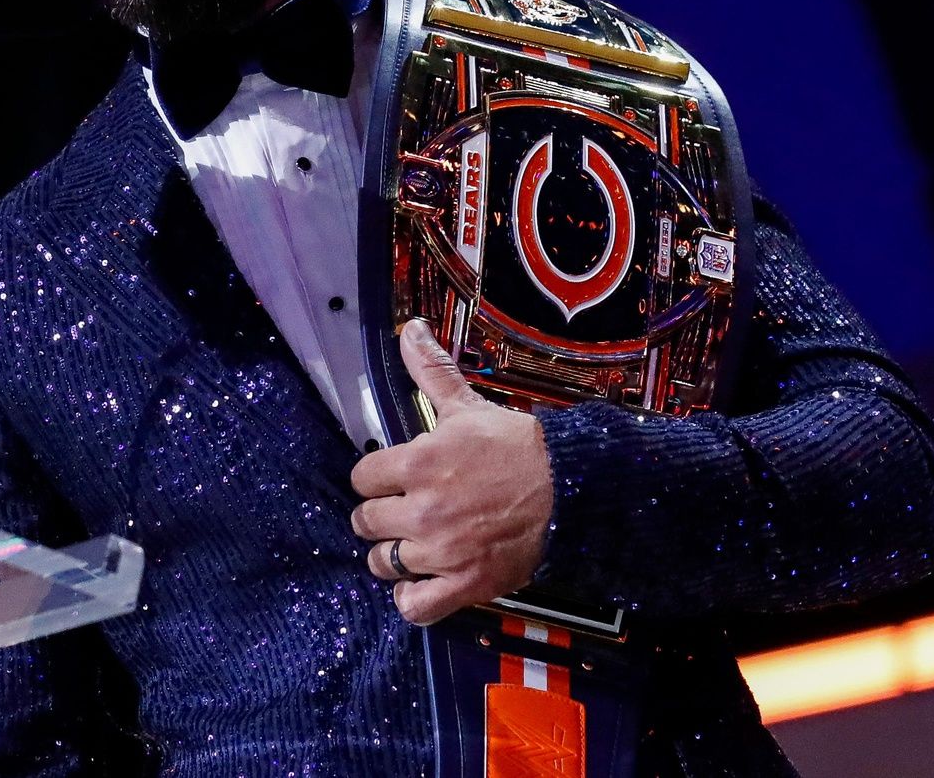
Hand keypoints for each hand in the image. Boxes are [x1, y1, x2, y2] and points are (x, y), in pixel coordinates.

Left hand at [349, 318, 553, 624]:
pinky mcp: (465, 584)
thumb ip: (430, 369)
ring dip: (393, 556)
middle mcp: (423, 509)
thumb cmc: (517, 446)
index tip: (391, 478)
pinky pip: (416, 606)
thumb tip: (409, 328)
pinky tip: (422, 583)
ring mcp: (442, 551)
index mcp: (418, 462)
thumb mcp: (468, 405)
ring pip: (384, 564)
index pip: (361, 477)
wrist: (571, 489)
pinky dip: (413, 599)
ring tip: (412, 546)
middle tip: (401, 511)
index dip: (375, 477)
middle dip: (380, 515)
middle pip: (366, 521)